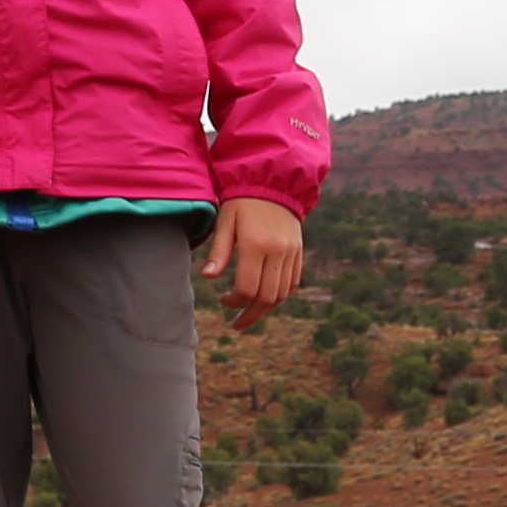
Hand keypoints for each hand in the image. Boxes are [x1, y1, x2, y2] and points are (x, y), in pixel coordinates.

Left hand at [206, 198, 305, 330]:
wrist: (273, 182)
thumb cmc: (241, 202)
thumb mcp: (225, 222)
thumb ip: (219, 251)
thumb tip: (207, 277)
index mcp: (256, 245)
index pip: (247, 288)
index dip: (235, 302)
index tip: (223, 300)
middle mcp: (277, 251)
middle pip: (267, 297)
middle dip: (251, 315)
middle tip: (237, 324)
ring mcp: (291, 253)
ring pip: (282, 293)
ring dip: (266, 308)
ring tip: (250, 314)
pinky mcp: (298, 252)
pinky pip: (293, 282)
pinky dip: (280, 295)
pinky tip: (266, 299)